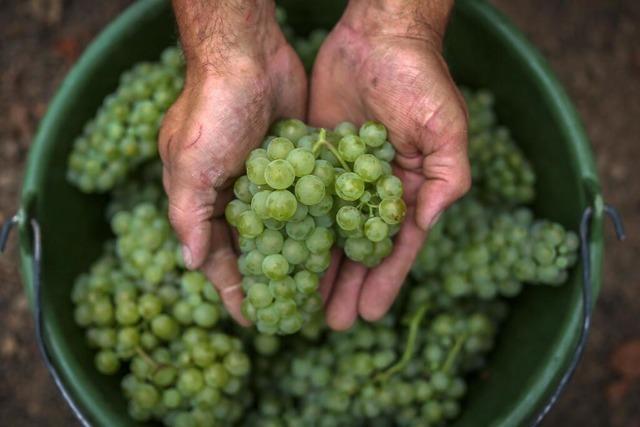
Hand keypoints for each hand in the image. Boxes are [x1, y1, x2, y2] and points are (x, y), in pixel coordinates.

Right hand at [159, 1, 305, 322]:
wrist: (249, 54)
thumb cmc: (212, 110)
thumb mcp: (191, 165)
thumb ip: (188, 215)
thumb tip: (190, 263)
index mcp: (206, 199)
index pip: (220, 256)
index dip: (235, 288)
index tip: (255, 319)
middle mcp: (238, 193)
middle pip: (258, 248)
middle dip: (274, 279)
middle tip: (297, 311)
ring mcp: (272, 179)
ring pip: (288, 230)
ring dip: (302, 258)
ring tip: (324, 290)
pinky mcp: (299, 163)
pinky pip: (310, 202)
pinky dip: (321, 224)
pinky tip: (340, 247)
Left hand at [309, 0, 469, 329]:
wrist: (378, 36)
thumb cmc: (419, 80)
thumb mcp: (445, 128)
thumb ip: (446, 177)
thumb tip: (427, 223)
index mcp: (409, 189)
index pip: (396, 245)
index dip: (384, 280)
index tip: (368, 313)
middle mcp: (374, 190)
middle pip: (359, 248)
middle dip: (348, 285)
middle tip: (331, 322)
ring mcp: (342, 177)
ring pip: (328, 231)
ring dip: (319, 266)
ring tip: (303, 301)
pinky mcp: (315, 159)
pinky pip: (303, 199)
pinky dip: (295, 226)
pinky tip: (281, 251)